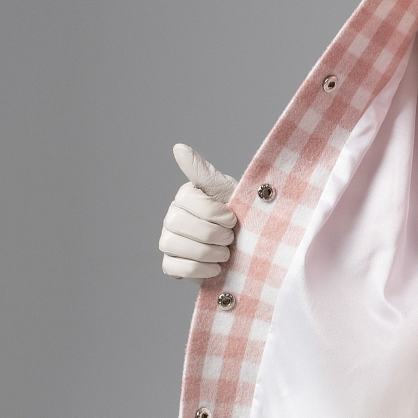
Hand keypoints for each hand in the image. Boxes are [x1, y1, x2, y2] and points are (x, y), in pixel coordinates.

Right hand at [159, 144, 238, 279]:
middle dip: (214, 235)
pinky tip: (215, 268)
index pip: (195, 205)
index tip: (233, 219)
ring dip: (208, 253)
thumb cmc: (240, 215)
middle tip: (231, 238)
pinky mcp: (170, 264)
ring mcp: (168, 241)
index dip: (219, 215)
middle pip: (181, 225)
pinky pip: (175, 268)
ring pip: (175, 246)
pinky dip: (199, 270)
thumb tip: (178, 147)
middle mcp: (172, 216)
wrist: (249, 246)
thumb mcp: (227, 191)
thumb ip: (203, 172)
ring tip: (225, 253)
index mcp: (186, 196)